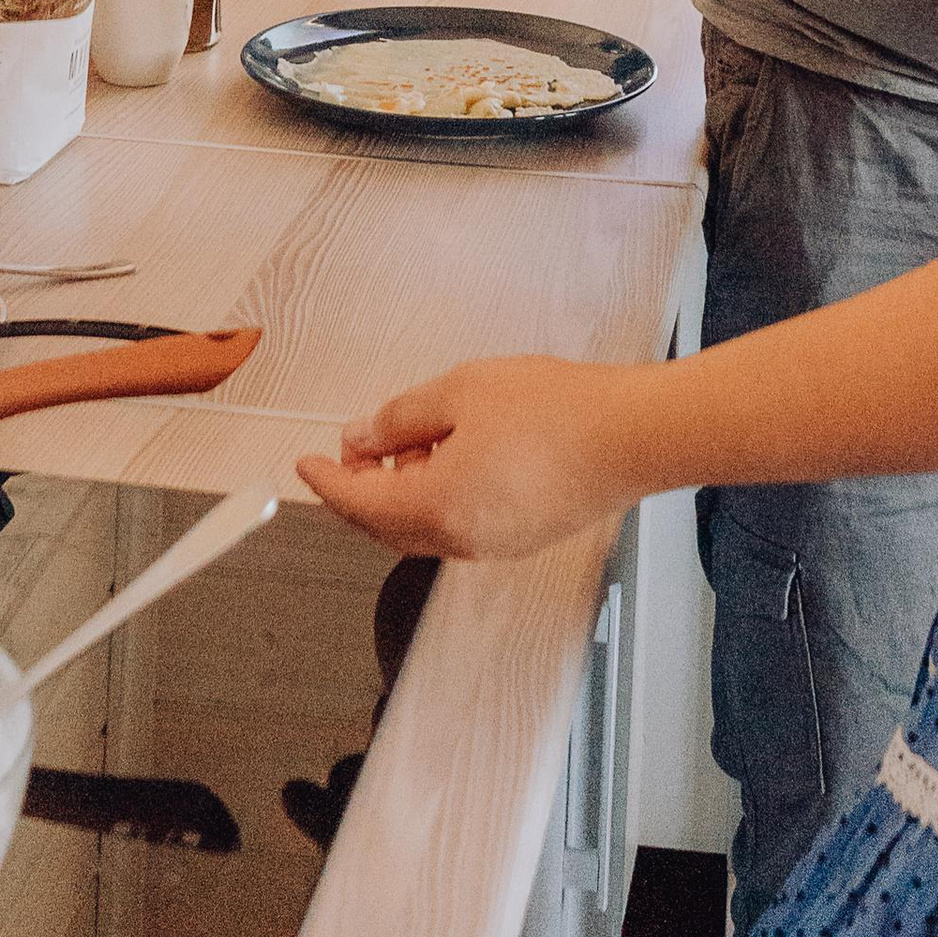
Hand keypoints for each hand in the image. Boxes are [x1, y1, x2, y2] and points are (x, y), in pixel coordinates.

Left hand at [295, 355, 631, 558]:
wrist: (633, 435)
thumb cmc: (557, 410)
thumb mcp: (460, 392)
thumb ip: (400, 418)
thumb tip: (361, 438)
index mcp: (439, 508)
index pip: (360, 504)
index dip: (326, 482)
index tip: (304, 465)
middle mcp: (463, 540)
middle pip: (387, 526)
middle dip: (361, 489)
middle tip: (354, 450)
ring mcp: (496, 544)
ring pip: (424, 527)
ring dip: (402, 491)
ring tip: (409, 438)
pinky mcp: (523, 536)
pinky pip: (459, 524)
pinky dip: (438, 496)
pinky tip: (451, 454)